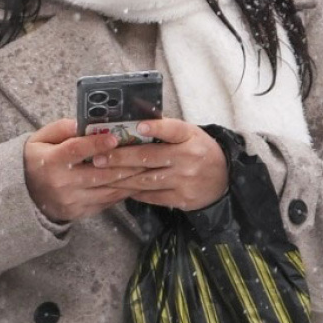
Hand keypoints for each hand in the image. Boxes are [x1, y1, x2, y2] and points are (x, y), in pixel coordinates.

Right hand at [23, 119, 138, 221]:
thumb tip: (83, 123)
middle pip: (99, 173)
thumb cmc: (37, 159)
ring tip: (147, 167)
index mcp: (50, 161)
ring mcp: (71, 201)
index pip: (76, 150)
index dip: (96, 144)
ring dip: (129, 179)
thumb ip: (62, 128)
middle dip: (125, 163)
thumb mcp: (41, 138)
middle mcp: (61, 183)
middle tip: (145, 153)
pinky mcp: (79, 212)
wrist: (24, 194)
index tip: (115, 137)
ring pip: (107, 189)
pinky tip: (135, 181)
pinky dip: (122, 191)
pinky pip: (106, 202)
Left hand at [88, 117, 228, 210]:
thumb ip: (166, 130)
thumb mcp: (189, 134)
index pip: (173, 130)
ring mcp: (185, 180)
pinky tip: (120, 187)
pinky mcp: (182, 198)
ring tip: (102, 173)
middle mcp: (188, 158)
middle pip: (149, 157)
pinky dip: (134, 192)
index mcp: (190, 137)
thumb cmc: (199, 151)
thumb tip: (133, 124)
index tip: (138, 127)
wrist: (224, 179)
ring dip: (121, 177)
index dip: (156, 128)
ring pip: (146, 179)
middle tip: (98, 157)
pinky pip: (152, 196)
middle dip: (120, 157)